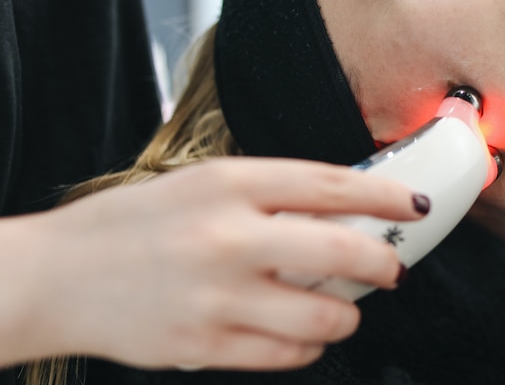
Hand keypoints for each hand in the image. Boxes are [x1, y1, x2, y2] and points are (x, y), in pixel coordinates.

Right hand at [1, 158, 426, 368]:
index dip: (384, 194)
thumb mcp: (200, 184)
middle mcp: (227, 238)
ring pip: (325, 316)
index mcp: (228, 183)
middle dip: (384, 261)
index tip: (411, 203)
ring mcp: (217, 298)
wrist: (57, 277)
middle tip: (392, 265)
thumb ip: (270, 193)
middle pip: (342, 250)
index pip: (330, 184)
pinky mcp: (205, 347)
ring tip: (340, 305)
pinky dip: (309, 345)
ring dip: (348, 313)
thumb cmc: (133, 223)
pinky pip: (288, 355)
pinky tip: (299, 332)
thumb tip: (343, 207)